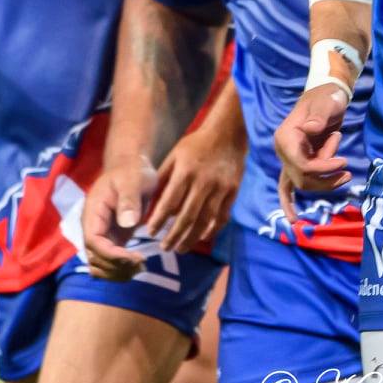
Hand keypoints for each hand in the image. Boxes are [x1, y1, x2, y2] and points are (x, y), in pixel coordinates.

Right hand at [82, 156, 156, 280]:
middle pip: (95, 258)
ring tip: (140, 267)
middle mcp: (93, 228)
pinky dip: (120, 270)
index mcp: (93, 213)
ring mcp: (101, 236)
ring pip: (99, 266)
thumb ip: (129, 199)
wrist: (131, 168)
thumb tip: (127, 223)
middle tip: (141, 264)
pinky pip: (109, 263)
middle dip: (116, 266)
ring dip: (117, 272)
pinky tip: (137, 266)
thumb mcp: (133, 180)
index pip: (93, 242)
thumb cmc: (132, 171)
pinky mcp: (111, 240)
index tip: (133, 258)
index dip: (111, 255)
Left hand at [144, 125, 245, 253]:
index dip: (159, 220)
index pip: (169, 202)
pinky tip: (202, 238)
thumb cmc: (196, 144)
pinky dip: (212, 230)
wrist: (227, 133)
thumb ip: (163, 177)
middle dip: (174, 236)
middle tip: (164, 248)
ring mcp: (220, 189)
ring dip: (191, 238)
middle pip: (187, 217)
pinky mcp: (232, 192)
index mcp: (185, 172)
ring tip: (180, 248)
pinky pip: (222, 216)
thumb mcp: (174, 155)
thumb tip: (150, 202)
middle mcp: (203, 182)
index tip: (150, 232)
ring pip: (204, 221)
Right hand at [274, 85, 350, 220]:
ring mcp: (288, 157)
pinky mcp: (296, 161)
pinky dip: (289, 202)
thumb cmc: (328, 98)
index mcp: (286, 137)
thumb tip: (310, 128)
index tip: (343, 163)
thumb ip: (319, 117)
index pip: (301, 164)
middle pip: (302, 178)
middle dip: (326, 179)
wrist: (327, 94)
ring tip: (345, 174)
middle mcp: (283, 149)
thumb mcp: (327, 103)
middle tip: (347, 172)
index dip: (323, 168)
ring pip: (302, 183)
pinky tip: (293, 219)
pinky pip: (288, 186)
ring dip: (325, 184)